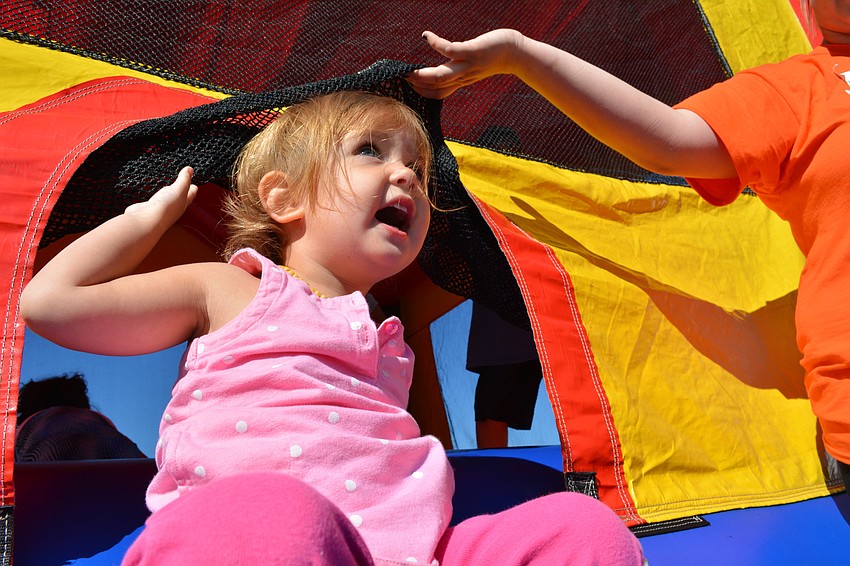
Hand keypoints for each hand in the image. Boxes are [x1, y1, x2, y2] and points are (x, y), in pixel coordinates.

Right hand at [124, 166, 198, 224]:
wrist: (147, 220)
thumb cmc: (165, 208)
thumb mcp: (178, 189)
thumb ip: (184, 179)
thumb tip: (190, 169)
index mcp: (183, 203)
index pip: (191, 194)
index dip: (193, 189)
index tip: (195, 185)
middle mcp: (173, 208)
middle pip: (180, 200)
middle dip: (183, 194)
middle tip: (185, 188)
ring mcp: (161, 209)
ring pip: (168, 201)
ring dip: (169, 196)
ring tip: (170, 190)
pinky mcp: (150, 209)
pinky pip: (156, 202)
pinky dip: (157, 198)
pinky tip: (155, 197)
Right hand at [407, 29, 523, 98]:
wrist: (515, 53)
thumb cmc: (491, 57)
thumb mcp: (470, 68)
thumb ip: (455, 71)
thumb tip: (439, 73)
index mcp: (460, 81)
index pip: (437, 93)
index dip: (421, 91)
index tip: (406, 86)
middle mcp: (463, 76)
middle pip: (437, 86)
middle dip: (418, 85)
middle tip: (401, 79)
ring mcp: (468, 65)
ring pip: (442, 75)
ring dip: (425, 75)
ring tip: (409, 71)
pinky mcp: (473, 52)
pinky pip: (451, 50)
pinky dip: (436, 44)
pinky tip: (427, 36)